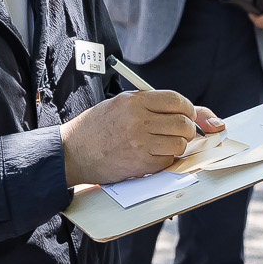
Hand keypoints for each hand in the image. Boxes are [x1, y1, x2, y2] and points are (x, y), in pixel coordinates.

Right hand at [62, 88, 222, 185]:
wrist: (73, 152)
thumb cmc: (97, 127)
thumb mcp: (120, 105)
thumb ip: (150, 105)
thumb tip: (189, 111)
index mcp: (133, 101)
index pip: (176, 100)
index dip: (188, 108)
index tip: (189, 114)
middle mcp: (138, 120)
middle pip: (182, 123)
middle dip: (187, 129)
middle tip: (180, 132)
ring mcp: (140, 143)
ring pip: (179, 144)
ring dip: (176, 145)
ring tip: (162, 144)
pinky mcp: (140, 163)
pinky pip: (168, 160)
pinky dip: (166, 159)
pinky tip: (152, 154)